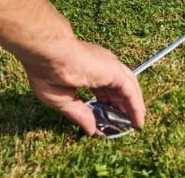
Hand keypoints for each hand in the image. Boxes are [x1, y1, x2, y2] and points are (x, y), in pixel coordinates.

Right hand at [22, 39, 145, 135]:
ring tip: (136, 124)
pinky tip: (138, 121)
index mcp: (86, 69)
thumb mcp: (62, 100)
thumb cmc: (47, 72)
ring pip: (128, 89)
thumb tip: (91, 130)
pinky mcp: (115, 72)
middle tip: (124, 123)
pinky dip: (136, 107)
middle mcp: (101, 66)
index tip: (104, 120)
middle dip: (121, 106)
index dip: (105, 104)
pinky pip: (130, 93)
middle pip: (117, 89)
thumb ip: (79, 114)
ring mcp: (109, 67)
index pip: (101, 88)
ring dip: (133, 107)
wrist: (49, 54)